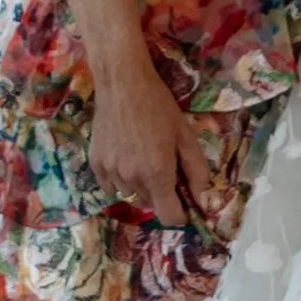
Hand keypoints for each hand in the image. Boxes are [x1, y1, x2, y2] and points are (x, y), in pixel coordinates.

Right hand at [88, 63, 218, 227]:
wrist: (122, 83)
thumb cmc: (159, 107)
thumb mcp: (186, 136)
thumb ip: (197, 173)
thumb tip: (204, 203)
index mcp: (157, 173)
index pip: (170, 217)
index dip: (181, 214)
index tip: (183, 201)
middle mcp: (132, 179)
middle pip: (150, 204)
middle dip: (161, 193)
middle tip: (164, 165)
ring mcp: (110, 172)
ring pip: (131, 195)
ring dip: (140, 185)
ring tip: (142, 157)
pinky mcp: (95, 164)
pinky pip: (110, 186)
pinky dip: (120, 179)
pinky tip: (125, 156)